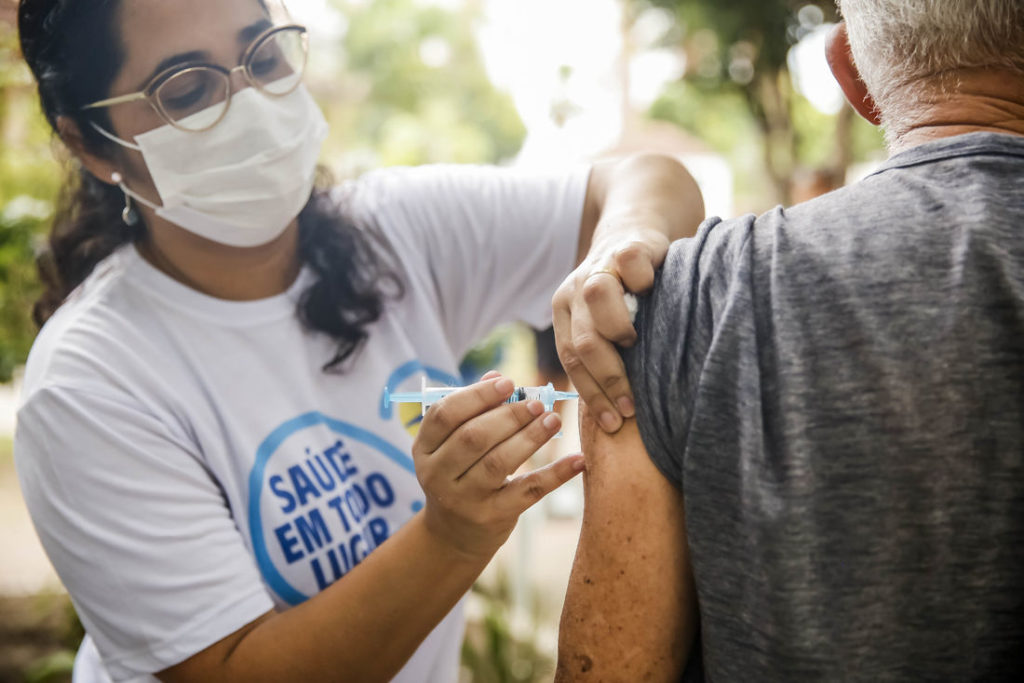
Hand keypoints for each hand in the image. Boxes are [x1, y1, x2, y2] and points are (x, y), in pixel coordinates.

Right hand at [413, 372, 584, 560]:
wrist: (455, 535)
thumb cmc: (459, 475)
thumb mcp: (453, 446)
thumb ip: (472, 410)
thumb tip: (497, 376)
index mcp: (424, 450)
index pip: (444, 415)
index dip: (476, 396)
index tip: (507, 383)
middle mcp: (437, 475)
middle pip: (473, 438)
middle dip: (508, 416)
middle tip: (536, 403)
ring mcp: (463, 500)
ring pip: (498, 462)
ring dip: (530, 437)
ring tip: (552, 420)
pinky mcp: (492, 517)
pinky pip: (527, 491)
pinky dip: (555, 474)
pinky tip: (577, 459)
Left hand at [552, 218, 668, 432]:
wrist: (633, 233)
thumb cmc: (625, 294)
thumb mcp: (604, 324)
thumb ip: (602, 356)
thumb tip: (613, 416)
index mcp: (564, 312)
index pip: (570, 361)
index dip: (592, 395)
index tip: (613, 424)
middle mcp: (575, 291)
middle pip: (582, 340)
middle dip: (607, 379)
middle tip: (630, 408)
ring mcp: (599, 267)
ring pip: (597, 297)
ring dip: (616, 327)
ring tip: (635, 346)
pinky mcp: (626, 247)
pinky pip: (629, 263)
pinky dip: (640, 280)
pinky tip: (651, 294)